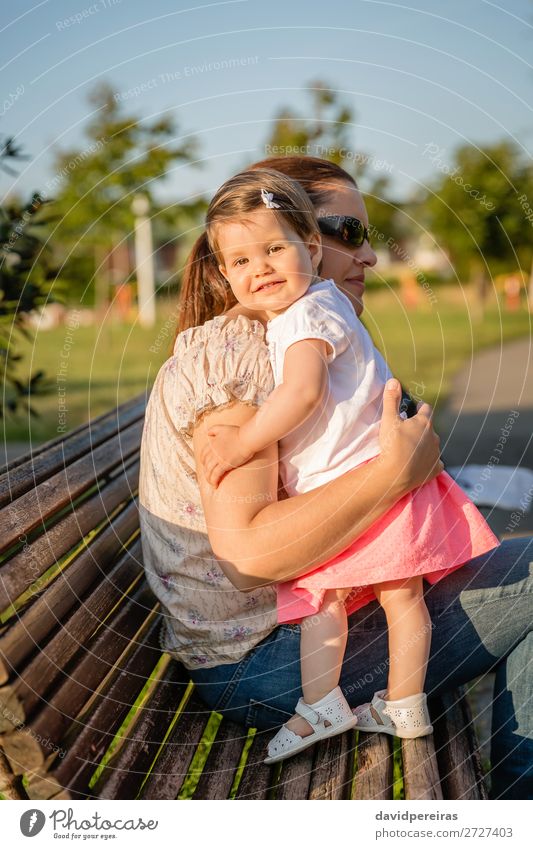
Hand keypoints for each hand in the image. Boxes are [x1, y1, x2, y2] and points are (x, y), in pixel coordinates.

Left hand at [200, 424, 253, 487]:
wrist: (247, 438)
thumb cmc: (238, 433)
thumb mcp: (223, 428)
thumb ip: (213, 430)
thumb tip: (207, 434)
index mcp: (212, 443)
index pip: (203, 454)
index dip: (203, 461)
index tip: (207, 465)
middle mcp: (213, 451)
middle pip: (205, 464)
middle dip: (206, 471)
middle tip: (210, 476)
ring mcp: (218, 458)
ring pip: (208, 471)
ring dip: (209, 479)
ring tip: (212, 483)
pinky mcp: (225, 464)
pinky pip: (216, 475)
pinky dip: (214, 481)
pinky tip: (215, 486)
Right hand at [379, 379, 442, 495]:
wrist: (395, 474)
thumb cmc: (392, 445)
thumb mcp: (388, 419)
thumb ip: (391, 399)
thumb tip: (394, 380)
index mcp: (424, 422)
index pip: (426, 409)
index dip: (420, 407)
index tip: (415, 407)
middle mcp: (434, 436)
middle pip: (430, 427)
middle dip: (421, 428)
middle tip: (409, 431)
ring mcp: (436, 453)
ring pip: (432, 445)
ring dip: (425, 444)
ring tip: (412, 449)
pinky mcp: (435, 468)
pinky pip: (436, 463)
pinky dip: (429, 462)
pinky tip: (421, 464)